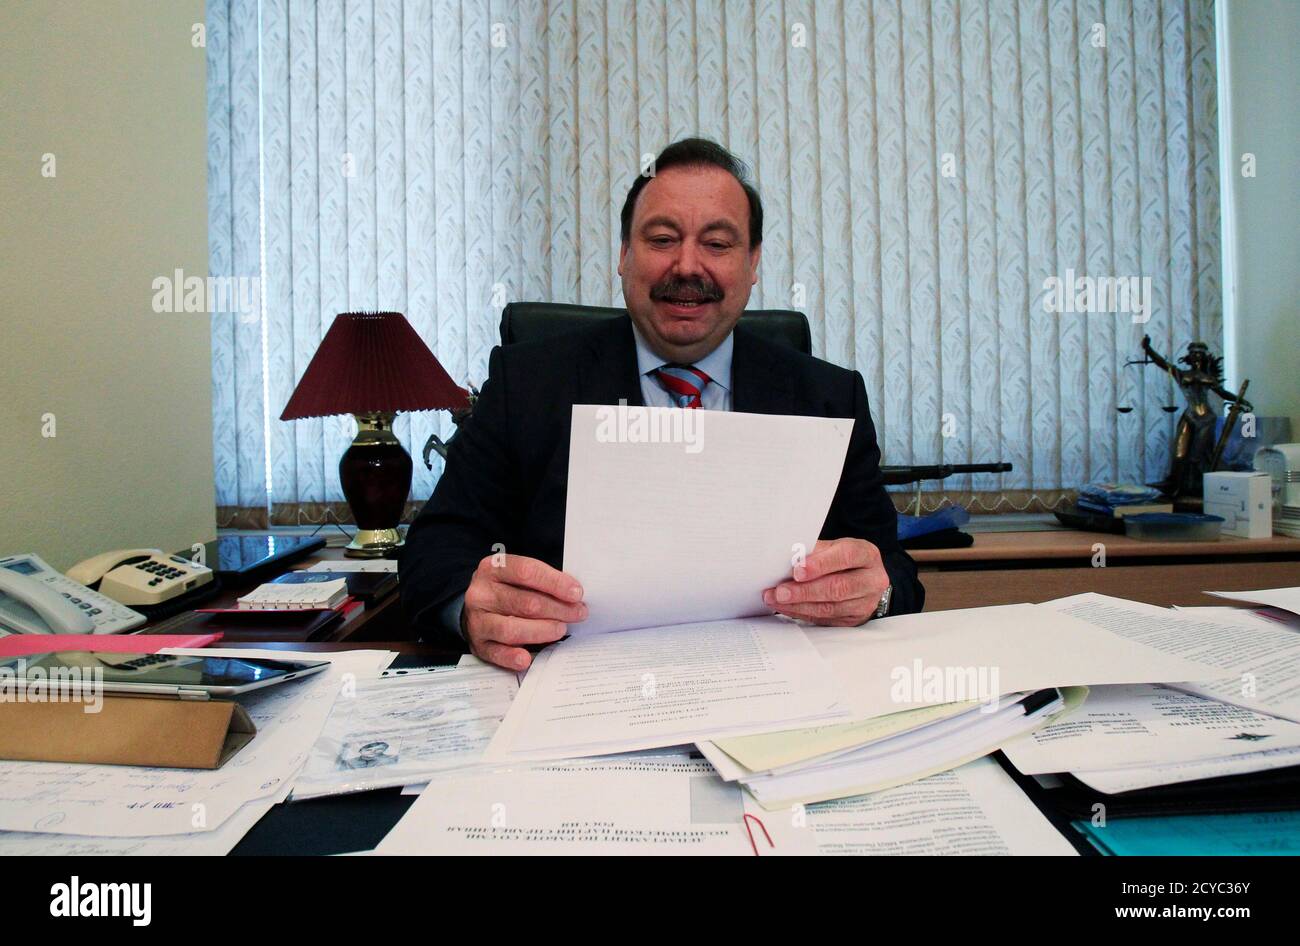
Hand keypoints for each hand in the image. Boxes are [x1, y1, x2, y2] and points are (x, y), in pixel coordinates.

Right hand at [462, 554, 585, 669]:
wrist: (476, 606)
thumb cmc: (505, 589)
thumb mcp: (517, 576)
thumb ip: (541, 581)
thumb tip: (573, 594)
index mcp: (493, 568)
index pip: (526, 571)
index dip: (555, 583)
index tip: (576, 593)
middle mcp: (481, 593)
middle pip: (524, 602)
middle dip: (557, 609)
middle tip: (578, 613)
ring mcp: (477, 619)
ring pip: (511, 629)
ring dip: (542, 631)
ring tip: (561, 629)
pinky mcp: (477, 643)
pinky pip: (496, 652)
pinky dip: (512, 657)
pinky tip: (527, 658)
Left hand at [762, 538, 889, 626]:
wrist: (861, 577)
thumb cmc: (842, 559)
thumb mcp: (833, 548)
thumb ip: (815, 552)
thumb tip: (788, 560)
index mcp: (867, 555)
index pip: (846, 557)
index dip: (820, 564)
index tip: (797, 570)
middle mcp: (872, 580)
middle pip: (838, 587)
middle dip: (805, 591)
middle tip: (780, 591)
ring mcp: (866, 603)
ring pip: (830, 607)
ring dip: (799, 605)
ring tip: (776, 600)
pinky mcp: (854, 619)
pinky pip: (825, 619)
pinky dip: (802, 613)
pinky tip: (787, 608)